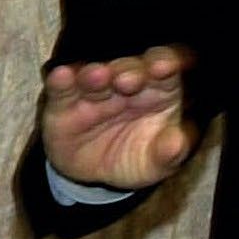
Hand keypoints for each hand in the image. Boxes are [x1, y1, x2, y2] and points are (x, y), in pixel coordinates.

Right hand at [40, 45, 197, 190]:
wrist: (92, 175)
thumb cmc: (134, 157)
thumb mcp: (155, 163)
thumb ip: (168, 153)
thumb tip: (178, 142)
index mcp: (157, 89)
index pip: (164, 67)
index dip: (166, 63)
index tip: (166, 67)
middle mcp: (125, 81)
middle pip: (129, 68)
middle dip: (129, 71)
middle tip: (128, 80)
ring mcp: (93, 88)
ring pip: (94, 74)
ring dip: (95, 73)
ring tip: (98, 76)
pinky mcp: (63, 100)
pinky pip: (61, 87)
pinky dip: (60, 81)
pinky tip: (62, 76)